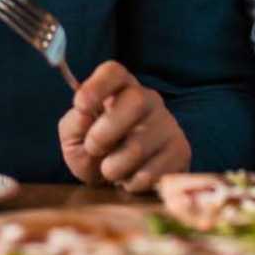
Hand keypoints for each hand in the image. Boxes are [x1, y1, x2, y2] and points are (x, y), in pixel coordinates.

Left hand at [58, 61, 190, 192]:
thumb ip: (73, 125)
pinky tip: (131, 178)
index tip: (81, 105)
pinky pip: (153, 171)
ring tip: (110, 169)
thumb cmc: (97, 152)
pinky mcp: (180, 151)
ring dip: (114, 166)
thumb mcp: (75, 139)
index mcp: (120, 88)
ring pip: (139, 144)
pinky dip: (132, 182)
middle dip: (106, 131)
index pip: (114, 72)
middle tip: (93, 148)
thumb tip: (83, 114)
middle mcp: (148, 99)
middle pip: (136, 100)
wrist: (123, 182)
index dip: (97, 85)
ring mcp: (168, 124)